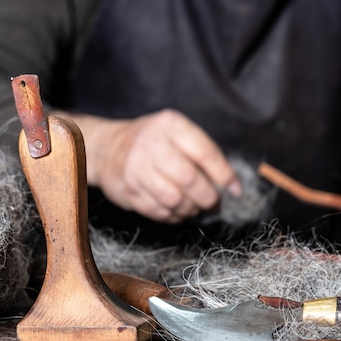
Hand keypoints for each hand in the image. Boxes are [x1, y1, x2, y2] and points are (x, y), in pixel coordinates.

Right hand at [72, 109, 240, 222]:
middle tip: (213, 203)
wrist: (105, 147)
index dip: (224, 175)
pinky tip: (177, 210)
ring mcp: (135, 168)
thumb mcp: (176, 133)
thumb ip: (201, 153)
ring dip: (191, 209)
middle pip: (190, 179)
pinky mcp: (127, 190)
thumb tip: (230, 185)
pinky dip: (174, 216)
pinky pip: (159, 211)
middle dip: (208, 197)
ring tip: (194, 207)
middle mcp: (151, 144)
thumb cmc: (151, 141)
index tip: (235, 190)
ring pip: (174, 199)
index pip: (205, 153)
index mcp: (170, 125)